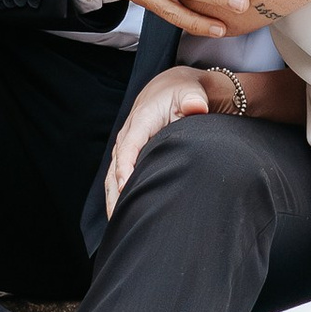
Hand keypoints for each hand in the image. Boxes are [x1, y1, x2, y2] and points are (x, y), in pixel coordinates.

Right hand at [103, 68, 215, 217]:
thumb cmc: (184, 92)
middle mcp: (128, 134)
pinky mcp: (129, 153)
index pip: (129, 147)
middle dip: (115, 193)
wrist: (173, 87)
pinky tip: (121, 214)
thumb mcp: (191, 92)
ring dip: (113, 198)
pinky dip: (117, 194)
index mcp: (141, 120)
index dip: (126, 169)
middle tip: (119, 218)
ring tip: (117, 224)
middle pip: (116, 167)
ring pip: (113, 175)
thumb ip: (193, 100)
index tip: (124, 190)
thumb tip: (197, 107)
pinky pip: (118, 176)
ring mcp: (126, 145)